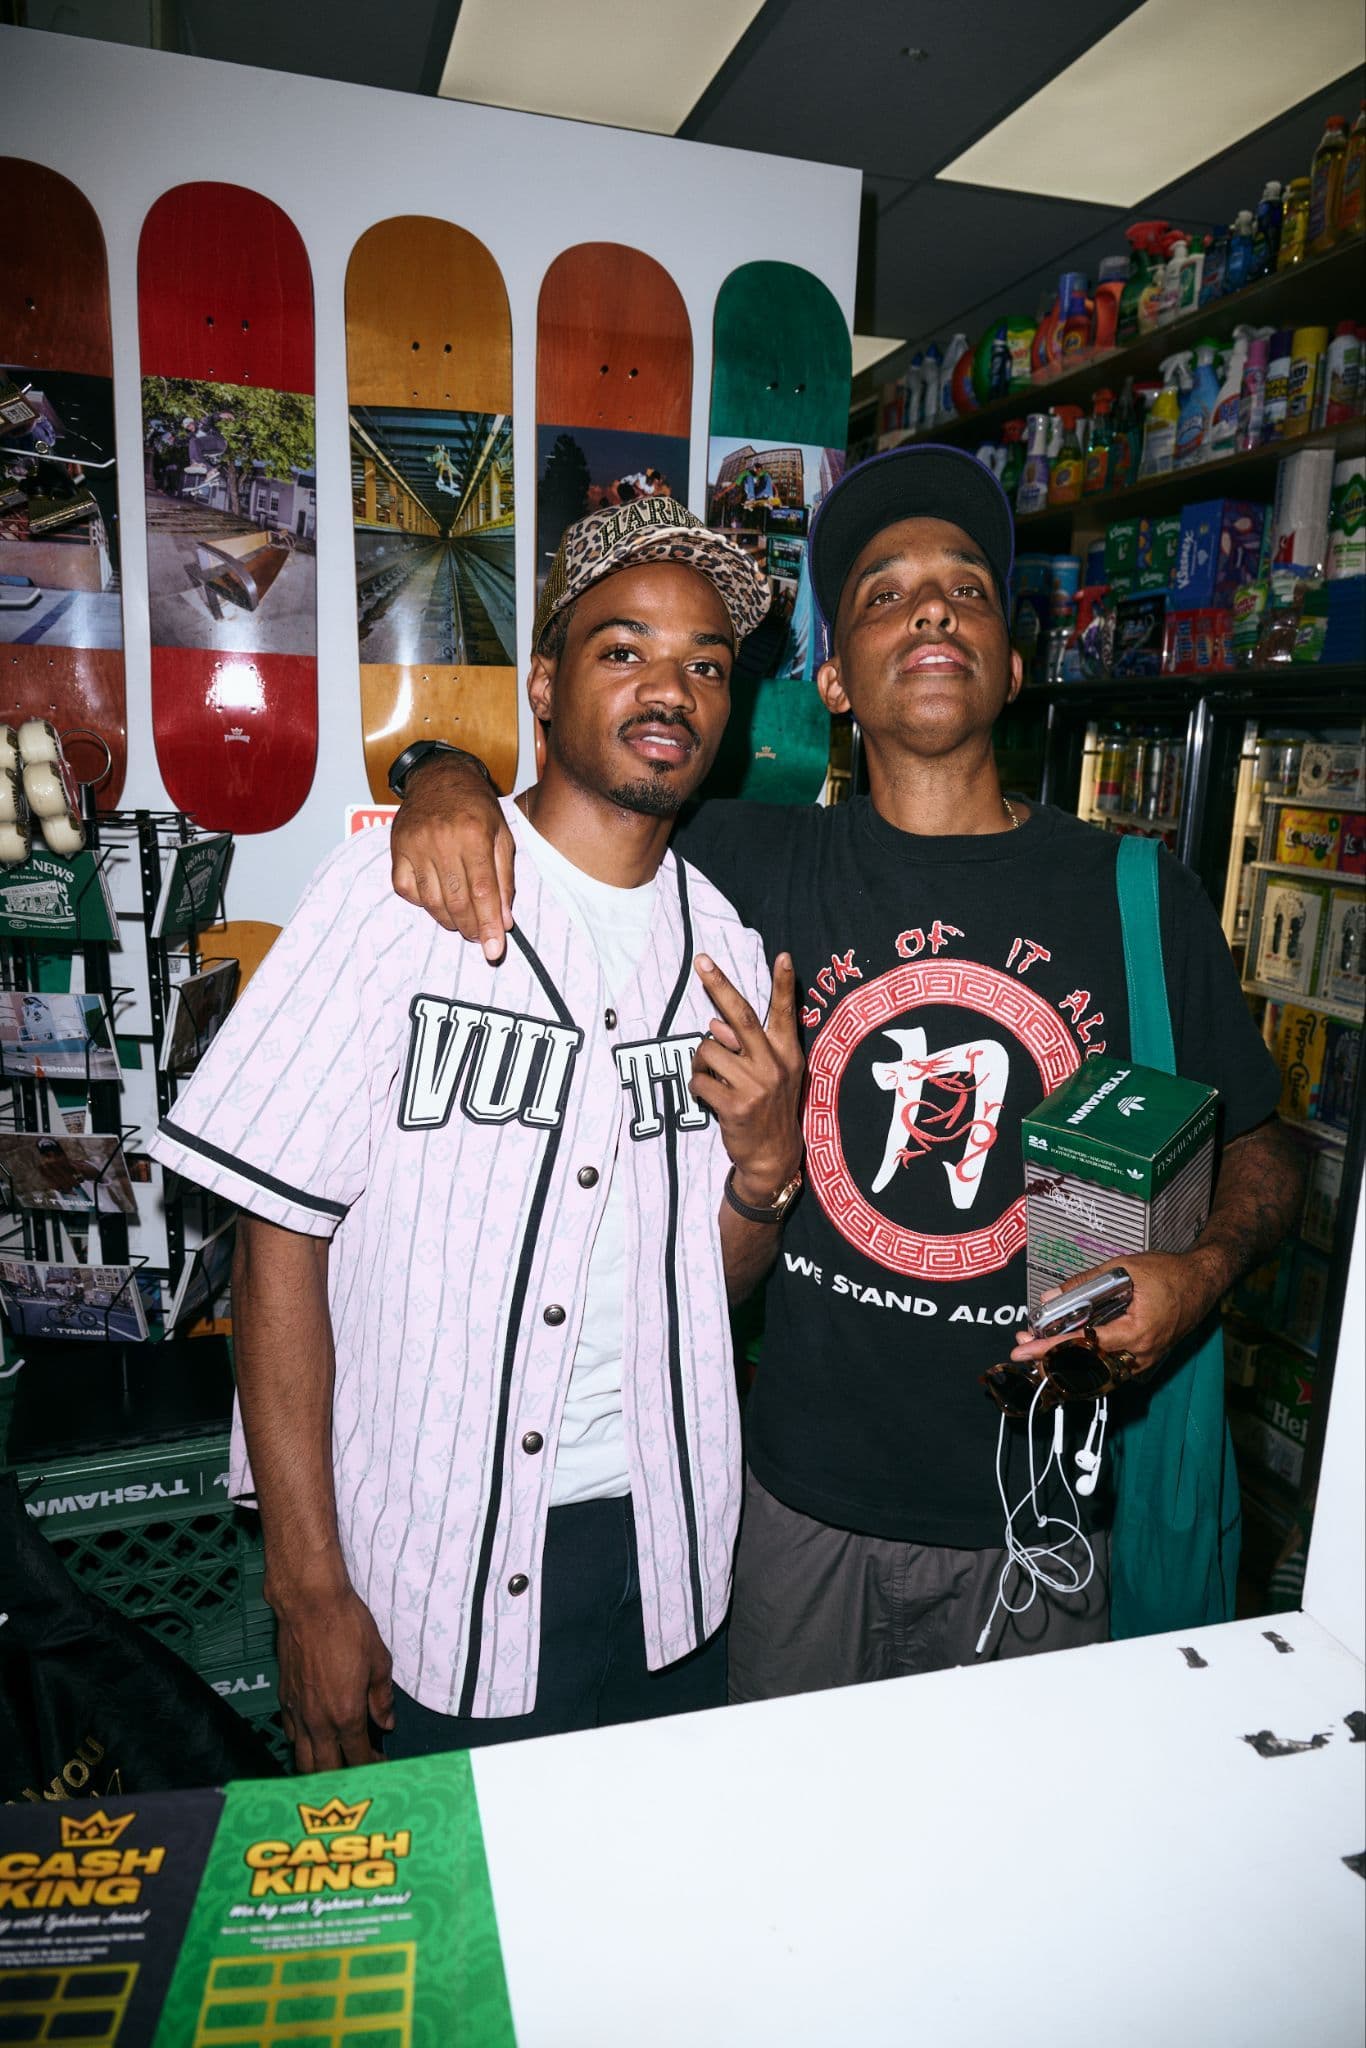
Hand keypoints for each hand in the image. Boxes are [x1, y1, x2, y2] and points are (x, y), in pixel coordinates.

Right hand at [273, 1584, 395, 1772]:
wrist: (310, 1605)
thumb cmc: (348, 1627)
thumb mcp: (379, 1661)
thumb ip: (382, 1697)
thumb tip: (386, 1722)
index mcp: (347, 1714)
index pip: (358, 1757)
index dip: (372, 1766)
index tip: (380, 1764)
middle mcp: (319, 1721)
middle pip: (327, 1770)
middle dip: (344, 1777)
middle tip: (359, 1770)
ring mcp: (298, 1713)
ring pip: (303, 1759)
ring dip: (319, 1768)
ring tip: (335, 1762)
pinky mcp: (284, 1700)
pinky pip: (292, 1735)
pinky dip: (303, 1744)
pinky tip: (314, 1737)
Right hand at [390, 755, 514, 959]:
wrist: (439, 777)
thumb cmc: (476, 808)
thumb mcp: (501, 836)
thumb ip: (504, 880)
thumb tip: (504, 920)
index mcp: (473, 834)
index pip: (483, 891)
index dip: (489, 925)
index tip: (495, 949)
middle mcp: (442, 840)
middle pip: (456, 901)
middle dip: (471, 928)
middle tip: (480, 938)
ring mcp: (414, 845)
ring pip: (430, 901)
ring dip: (449, 920)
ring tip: (463, 923)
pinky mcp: (396, 849)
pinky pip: (406, 890)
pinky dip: (423, 903)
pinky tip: (438, 900)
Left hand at [689, 952, 803, 1202]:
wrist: (774, 1156)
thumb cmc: (769, 1108)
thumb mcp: (770, 1074)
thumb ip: (746, 1047)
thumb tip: (715, 1024)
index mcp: (788, 1054)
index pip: (786, 1013)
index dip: (784, 984)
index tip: (783, 955)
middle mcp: (775, 1065)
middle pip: (742, 1017)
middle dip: (719, 985)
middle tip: (701, 960)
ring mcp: (756, 1086)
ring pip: (708, 1051)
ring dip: (701, 1062)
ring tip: (712, 1077)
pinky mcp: (736, 1106)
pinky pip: (699, 1081)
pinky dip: (697, 1085)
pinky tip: (709, 1097)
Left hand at [1009, 1249, 1221, 1377]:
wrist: (1203, 1281)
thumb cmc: (1168, 1273)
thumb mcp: (1124, 1268)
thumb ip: (1085, 1283)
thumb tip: (1051, 1297)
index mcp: (1137, 1332)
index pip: (1084, 1345)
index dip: (1050, 1349)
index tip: (1025, 1350)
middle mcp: (1141, 1354)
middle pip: (1087, 1367)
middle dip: (1050, 1361)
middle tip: (1021, 1350)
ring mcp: (1145, 1362)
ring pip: (1098, 1374)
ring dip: (1066, 1364)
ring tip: (1037, 1350)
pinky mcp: (1146, 1361)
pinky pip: (1111, 1370)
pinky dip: (1086, 1366)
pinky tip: (1066, 1355)